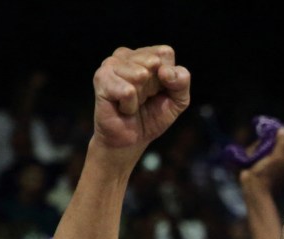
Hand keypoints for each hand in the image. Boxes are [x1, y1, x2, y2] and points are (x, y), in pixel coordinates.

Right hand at [91, 45, 190, 166]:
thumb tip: (166, 71)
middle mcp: (126, 55)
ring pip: (140, 75)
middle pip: (153, 62)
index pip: (165, 53)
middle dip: (154, 87)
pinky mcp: (101, 78)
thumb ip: (181, 82)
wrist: (131, 140)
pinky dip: (130, 105)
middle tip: (143, 99)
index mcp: (145, 55)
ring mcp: (111, 64)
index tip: (158, 91)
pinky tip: (122, 107)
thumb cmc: (152, 116)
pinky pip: (128, 91)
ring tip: (131, 102)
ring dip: (141, 97)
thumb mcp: (178, 100)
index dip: (168, 77)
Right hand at [238, 127, 283, 192]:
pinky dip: (250, 153)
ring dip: (255, 148)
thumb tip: (282, 129)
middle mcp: (277, 158)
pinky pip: (253, 152)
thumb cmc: (267, 174)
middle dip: (263, 143)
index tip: (270, 130)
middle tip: (259, 148)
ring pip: (260, 146)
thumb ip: (281, 143)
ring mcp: (266, 160)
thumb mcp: (277, 157)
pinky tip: (248, 158)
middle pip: (270, 141)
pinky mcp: (256, 163)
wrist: (254, 188)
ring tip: (252, 156)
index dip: (279, 134)